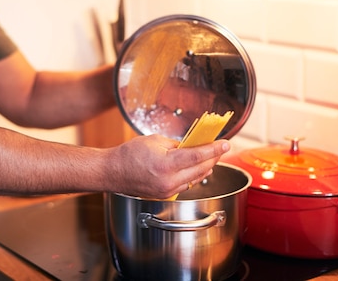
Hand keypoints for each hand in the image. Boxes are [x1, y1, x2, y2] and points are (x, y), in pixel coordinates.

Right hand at [106, 135, 229, 198]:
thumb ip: (176, 144)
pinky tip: (197, 169)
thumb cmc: (128, 154)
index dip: (214, 149)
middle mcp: (168, 180)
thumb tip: (192, 146)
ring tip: (212, 156)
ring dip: (205, 167)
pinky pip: (186, 184)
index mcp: (166, 164)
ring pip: (196, 179)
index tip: (225, 144)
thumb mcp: (154, 141)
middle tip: (221, 148)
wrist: (112, 172)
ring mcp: (167, 190)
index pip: (197, 155)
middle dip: (213, 157)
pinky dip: (194, 175)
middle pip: (201, 169)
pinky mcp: (165, 195)